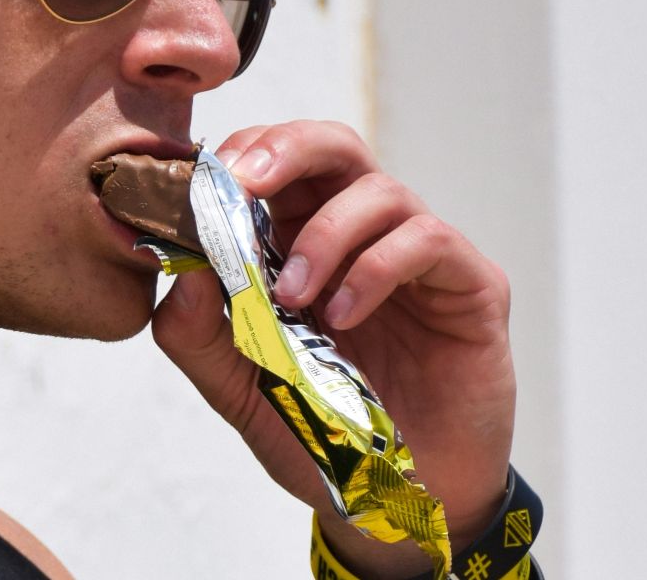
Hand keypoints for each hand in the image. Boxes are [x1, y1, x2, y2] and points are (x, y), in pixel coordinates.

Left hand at [149, 120, 514, 578]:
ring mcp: (419, 256)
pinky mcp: (470, 285)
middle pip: (332, 146)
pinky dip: (375, 268)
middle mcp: (361, 235)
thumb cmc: (320, 431)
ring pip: (379, 189)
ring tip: (293, 294)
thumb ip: (197, 335)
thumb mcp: (237, 388)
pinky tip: (343, 317)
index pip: (273, 163)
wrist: (399, 500)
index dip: (239, 157)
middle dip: (284, 149)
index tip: (202, 183)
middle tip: (246, 182)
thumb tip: (176, 274)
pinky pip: (427, 239)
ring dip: (325, 234)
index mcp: (299, 241)